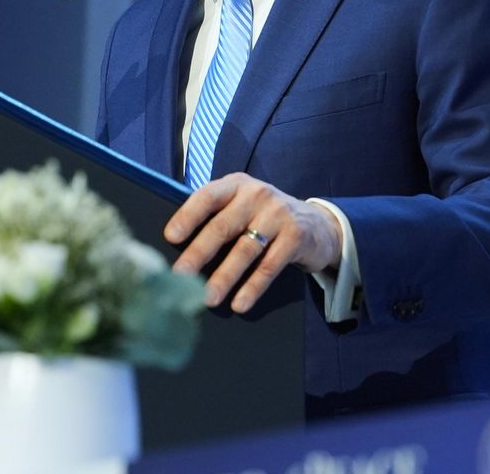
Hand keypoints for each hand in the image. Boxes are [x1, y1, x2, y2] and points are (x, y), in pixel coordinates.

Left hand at [165, 172, 343, 313]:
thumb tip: (178, 248)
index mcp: (236, 185)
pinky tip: (239, 304)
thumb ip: (217, 216)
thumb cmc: (265, 218)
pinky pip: (269, 266)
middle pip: (223, 226)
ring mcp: (278, 214)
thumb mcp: (242, 205)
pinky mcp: (296, 237)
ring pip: (245, 249)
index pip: (208, 196)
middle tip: (180, 276)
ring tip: (207, 298)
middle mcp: (257, 194)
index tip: (171, 237)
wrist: (318, 224)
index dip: (188, 216)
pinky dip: (252, 287)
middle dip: (199, 253)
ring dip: (224, 277)